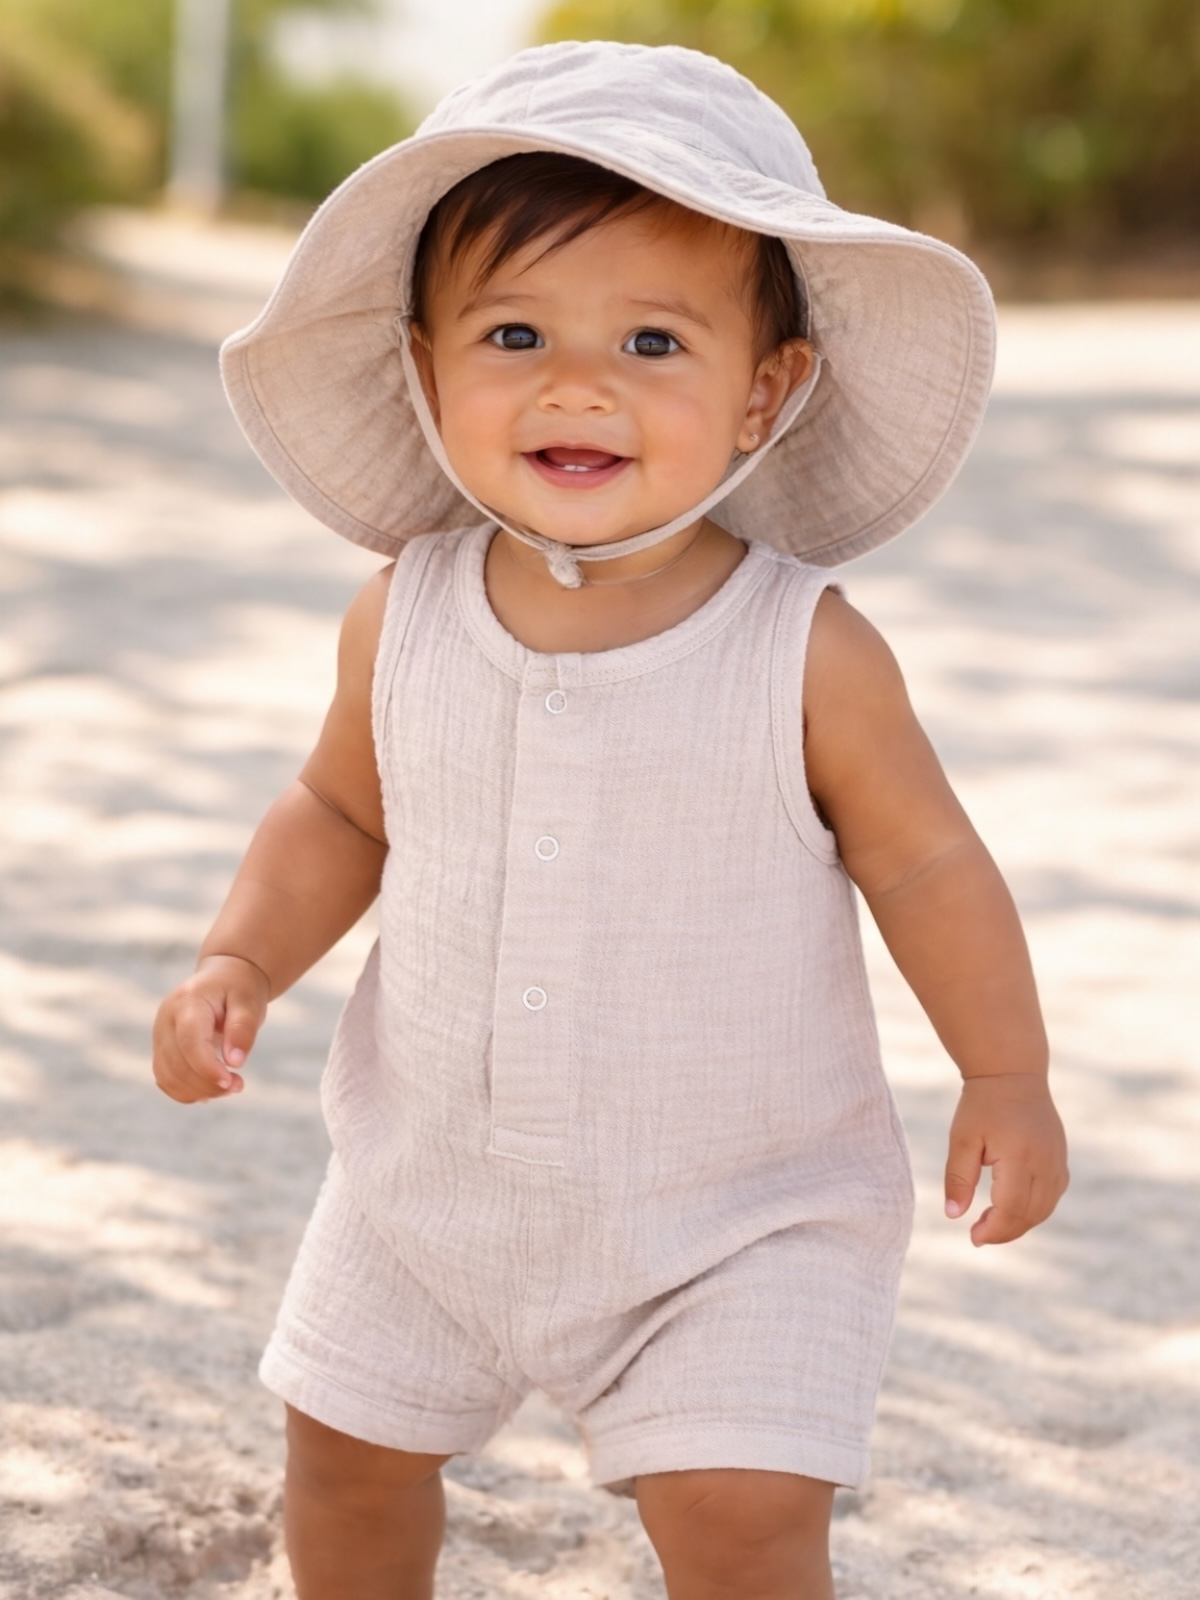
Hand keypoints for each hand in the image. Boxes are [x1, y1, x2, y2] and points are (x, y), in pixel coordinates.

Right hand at [152, 954, 269, 1103]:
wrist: (223, 978)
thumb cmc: (238, 989)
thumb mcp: (249, 1000)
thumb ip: (243, 1028)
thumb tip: (235, 1062)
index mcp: (188, 1002)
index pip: (190, 1042)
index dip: (207, 1068)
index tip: (231, 1082)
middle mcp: (166, 1019)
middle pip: (177, 1064)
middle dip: (207, 1084)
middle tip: (239, 1086)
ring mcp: (159, 1035)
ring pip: (168, 1077)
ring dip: (198, 1091)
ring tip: (229, 1087)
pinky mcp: (161, 1050)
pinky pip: (166, 1080)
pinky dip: (187, 1092)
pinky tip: (210, 1091)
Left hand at [944, 1073, 1067, 1245]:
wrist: (1012, 1073)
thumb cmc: (982, 1105)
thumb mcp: (962, 1138)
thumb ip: (958, 1178)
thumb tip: (953, 1216)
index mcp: (1021, 1157)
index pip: (1012, 1209)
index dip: (994, 1230)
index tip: (973, 1237)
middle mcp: (1046, 1163)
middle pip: (1031, 1214)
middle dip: (1005, 1231)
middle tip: (978, 1234)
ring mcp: (1058, 1162)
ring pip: (1045, 1209)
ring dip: (1020, 1223)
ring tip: (991, 1224)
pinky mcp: (1061, 1160)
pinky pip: (1052, 1196)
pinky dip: (1034, 1210)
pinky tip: (1012, 1208)